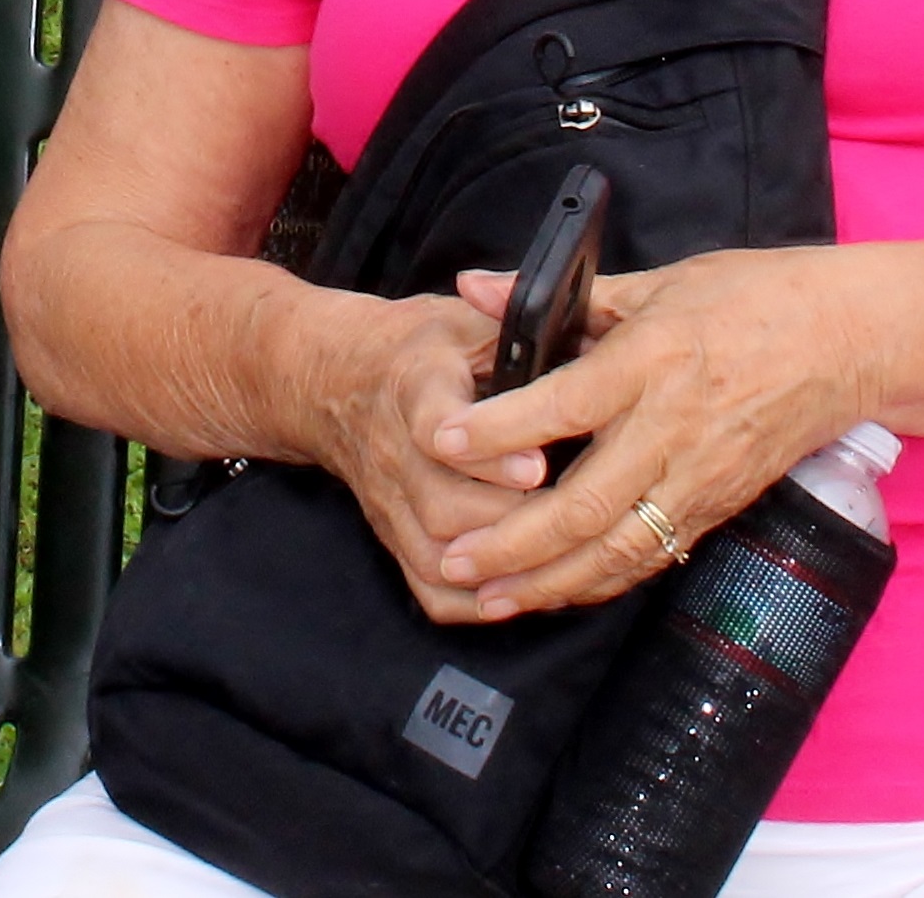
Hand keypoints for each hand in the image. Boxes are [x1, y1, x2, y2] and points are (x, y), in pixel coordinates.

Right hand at [297, 289, 544, 623]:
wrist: (336, 380)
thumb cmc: (421, 349)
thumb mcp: (464, 320)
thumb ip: (517, 324)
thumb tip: (588, 337)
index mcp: (414, 386)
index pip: (436, 426)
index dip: (487, 453)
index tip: (537, 466)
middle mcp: (393, 450)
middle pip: (440, 506)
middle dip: (510, 520)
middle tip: (569, 519)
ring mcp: (389, 501)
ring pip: (435, 554)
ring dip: (497, 568)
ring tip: (557, 562)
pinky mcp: (392, 534)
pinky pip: (427, 587)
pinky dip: (473, 603)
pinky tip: (521, 595)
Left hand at [424, 250, 885, 619]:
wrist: (853, 340)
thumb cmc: (755, 299)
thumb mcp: (656, 282)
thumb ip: (558, 296)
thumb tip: (473, 287)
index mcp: (652, 360)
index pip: (562, 405)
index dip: (495, 431)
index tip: (439, 441)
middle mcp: (674, 427)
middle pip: (584, 503)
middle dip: (511, 541)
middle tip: (451, 558)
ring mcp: (700, 476)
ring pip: (617, 549)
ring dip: (548, 580)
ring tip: (489, 596)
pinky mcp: (719, 505)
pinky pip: (650, 557)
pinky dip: (598, 581)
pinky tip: (553, 590)